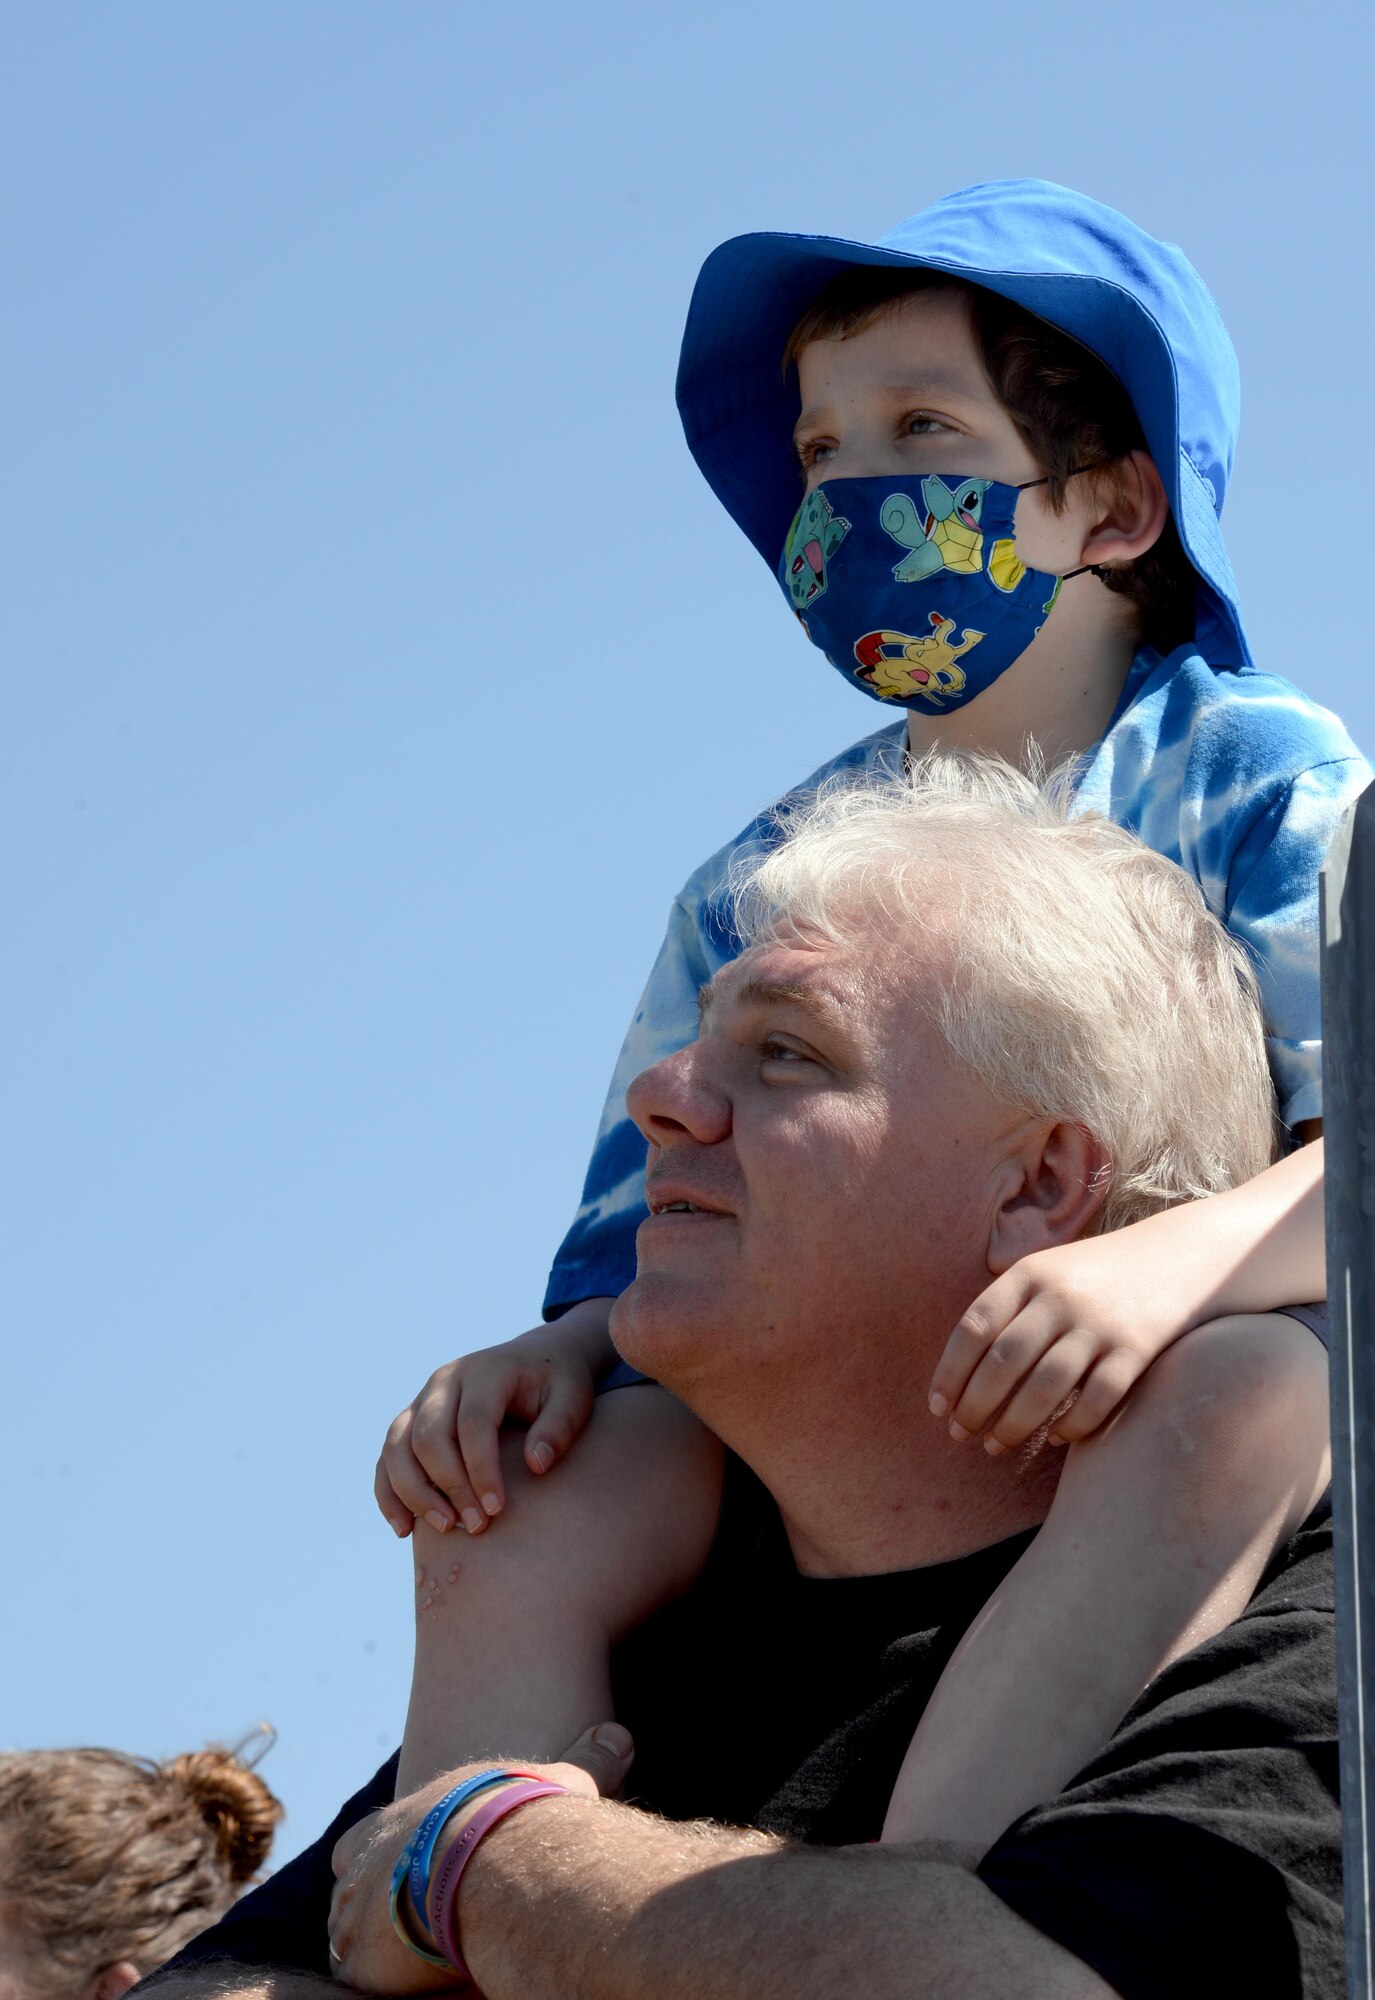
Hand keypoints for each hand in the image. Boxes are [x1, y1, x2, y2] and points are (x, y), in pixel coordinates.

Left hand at [327, 1725, 633, 1991]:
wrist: (500, 1869)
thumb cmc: (528, 1821)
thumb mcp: (561, 1780)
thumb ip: (586, 1761)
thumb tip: (620, 1735)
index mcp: (403, 1818)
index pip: (364, 1838)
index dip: (377, 1855)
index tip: (403, 1868)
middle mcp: (370, 1860)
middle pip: (347, 1885)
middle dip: (368, 1899)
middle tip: (400, 1915)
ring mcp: (359, 1912)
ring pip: (346, 1933)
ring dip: (370, 1941)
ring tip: (407, 1953)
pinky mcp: (361, 1962)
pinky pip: (352, 1976)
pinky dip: (374, 1979)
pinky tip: (406, 1979)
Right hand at [375, 1304, 614, 1538]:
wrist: (536, 1360)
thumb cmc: (558, 1384)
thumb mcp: (574, 1396)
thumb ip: (559, 1427)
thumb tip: (536, 1465)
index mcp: (485, 1371)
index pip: (472, 1423)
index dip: (481, 1469)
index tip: (496, 1509)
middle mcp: (445, 1381)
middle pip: (428, 1436)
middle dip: (448, 1486)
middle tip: (476, 1526)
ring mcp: (423, 1399)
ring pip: (397, 1447)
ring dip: (413, 1493)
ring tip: (445, 1528)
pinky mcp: (412, 1420)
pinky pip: (388, 1457)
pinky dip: (389, 1493)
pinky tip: (404, 1528)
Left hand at [928, 1229, 1203, 1452]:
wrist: (1177, 1257)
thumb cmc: (1095, 1275)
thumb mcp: (1046, 1271)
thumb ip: (1006, 1307)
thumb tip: (959, 1371)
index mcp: (1028, 1275)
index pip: (974, 1329)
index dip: (950, 1372)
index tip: (937, 1408)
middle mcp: (1059, 1297)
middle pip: (1003, 1364)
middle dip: (975, 1406)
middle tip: (960, 1435)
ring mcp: (1099, 1324)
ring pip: (1045, 1389)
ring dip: (1013, 1425)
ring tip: (994, 1445)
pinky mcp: (1136, 1349)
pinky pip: (1096, 1400)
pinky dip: (1072, 1426)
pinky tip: (1056, 1440)